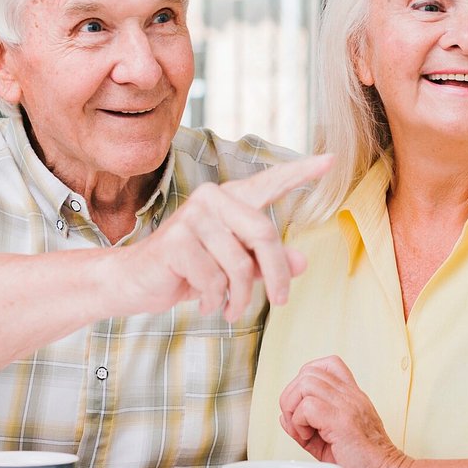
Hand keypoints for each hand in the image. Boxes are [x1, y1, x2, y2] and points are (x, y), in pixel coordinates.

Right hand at [119, 154, 330, 320]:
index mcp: (229, 200)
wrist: (135, 282)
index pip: (270, 182)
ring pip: (240, 264)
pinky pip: (214, 279)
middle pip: (264, 234)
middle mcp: (211, 198)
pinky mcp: (176, 241)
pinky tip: (205, 304)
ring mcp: (192, 217)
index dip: (301, 171)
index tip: (331, 159)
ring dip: (241, 297)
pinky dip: (214, 300)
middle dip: (276, 275)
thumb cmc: (188, 271)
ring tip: (229, 308)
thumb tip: (302, 263)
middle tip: (280, 301)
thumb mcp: (233, 269)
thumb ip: (265, 263)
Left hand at [278, 355, 409, 467]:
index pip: (326, 365)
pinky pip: (308, 406)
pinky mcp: (343, 421)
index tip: (303, 408)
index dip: (305, 381)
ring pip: (305, 383)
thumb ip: (308, 425)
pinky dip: (300, 422)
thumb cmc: (366, 467)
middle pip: (308, 371)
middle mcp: (351, 396)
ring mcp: (348, 406)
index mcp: (352, 397)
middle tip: (298, 423)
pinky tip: (309, 438)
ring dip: (294, 408)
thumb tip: (285, 417)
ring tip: (303, 431)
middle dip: (291, 397)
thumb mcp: (332, 440)